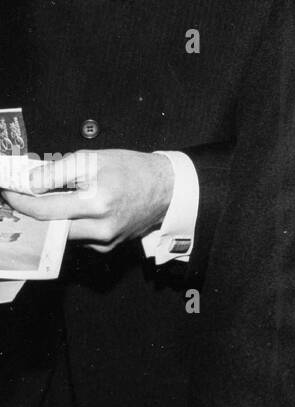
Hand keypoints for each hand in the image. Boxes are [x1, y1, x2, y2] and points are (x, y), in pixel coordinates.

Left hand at [0, 149, 174, 251]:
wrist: (167, 187)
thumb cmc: (132, 169)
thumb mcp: (93, 158)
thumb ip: (56, 171)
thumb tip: (28, 184)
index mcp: (96, 202)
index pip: (44, 209)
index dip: (20, 201)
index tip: (9, 192)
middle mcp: (100, 227)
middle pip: (49, 228)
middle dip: (35, 213)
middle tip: (25, 198)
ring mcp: (105, 241)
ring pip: (62, 236)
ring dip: (54, 220)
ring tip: (55, 201)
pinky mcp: (109, 247)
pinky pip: (79, 239)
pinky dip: (72, 226)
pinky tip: (80, 212)